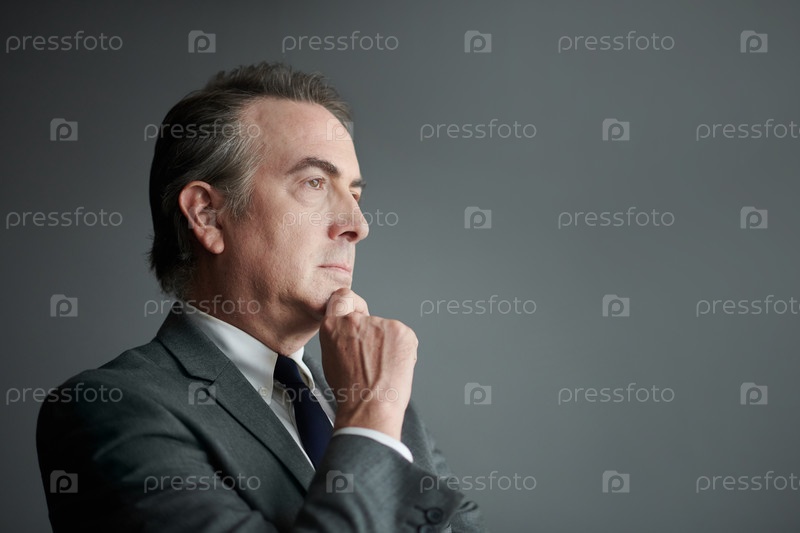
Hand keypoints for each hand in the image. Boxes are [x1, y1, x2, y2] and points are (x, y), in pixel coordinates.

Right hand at [319, 288, 417, 439]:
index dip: (351, 305)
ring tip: (382, 368)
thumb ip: (339, 338)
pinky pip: (403, 337)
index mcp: (333, 326)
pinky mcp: (401, 331)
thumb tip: (350, 335)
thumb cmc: (350, 391)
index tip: (357, 312)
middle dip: (372, 335)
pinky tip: (394, 367)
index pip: (342, 298)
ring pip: (386, 330)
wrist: (370, 405)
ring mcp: (380, 324)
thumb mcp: (330, 359)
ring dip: (388, 344)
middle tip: (372, 358)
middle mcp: (355, 320)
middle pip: (368, 318)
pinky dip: (402, 350)